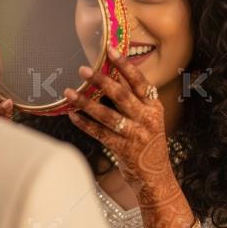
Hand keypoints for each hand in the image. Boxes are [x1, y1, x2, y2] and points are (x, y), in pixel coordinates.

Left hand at [64, 46, 194, 227]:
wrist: (157, 177)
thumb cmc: (149, 143)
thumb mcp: (149, 118)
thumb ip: (136, 99)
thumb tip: (116, 75)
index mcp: (154, 107)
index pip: (139, 81)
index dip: (124, 65)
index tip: (110, 50)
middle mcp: (146, 119)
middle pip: (121, 95)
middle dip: (101, 80)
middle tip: (83, 69)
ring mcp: (135, 135)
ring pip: (107, 114)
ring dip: (86, 102)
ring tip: (69, 92)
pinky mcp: (123, 149)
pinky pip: (99, 134)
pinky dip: (84, 124)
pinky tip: (72, 115)